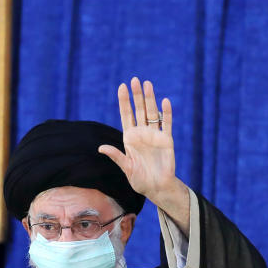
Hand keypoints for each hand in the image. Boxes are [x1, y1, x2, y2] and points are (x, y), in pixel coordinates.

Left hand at [98, 77, 189, 230]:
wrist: (157, 187)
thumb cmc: (140, 179)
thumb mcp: (126, 167)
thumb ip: (116, 156)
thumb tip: (101, 148)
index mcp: (130, 138)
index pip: (126, 115)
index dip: (124, 102)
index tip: (121, 87)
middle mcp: (142, 133)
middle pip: (139, 110)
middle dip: (136, 95)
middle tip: (134, 80)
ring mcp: (155, 135)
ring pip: (152, 113)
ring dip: (150, 99)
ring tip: (147, 84)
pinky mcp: (167, 140)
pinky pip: (167, 124)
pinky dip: (167, 113)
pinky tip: (165, 102)